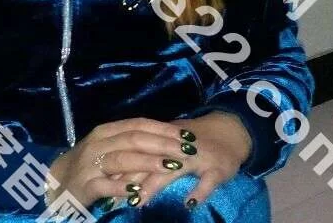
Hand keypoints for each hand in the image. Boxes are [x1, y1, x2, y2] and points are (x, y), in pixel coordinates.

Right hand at [46, 117, 187, 207]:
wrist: (59, 183)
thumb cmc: (91, 165)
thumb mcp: (109, 149)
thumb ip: (132, 143)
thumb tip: (166, 138)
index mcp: (106, 131)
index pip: (137, 124)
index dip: (162, 128)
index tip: (185, 135)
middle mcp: (98, 143)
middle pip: (133, 139)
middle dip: (162, 144)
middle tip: (186, 150)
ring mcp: (91, 163)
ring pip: (122, 159)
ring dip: (147, 162)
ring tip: (170, 166)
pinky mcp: (85, 185)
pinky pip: (105, 185)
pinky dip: (122, 187)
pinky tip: (137, 192)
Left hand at [112, 111, 252, 209]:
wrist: (229, 130)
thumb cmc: (194, 140)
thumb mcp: (170, 144)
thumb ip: (147, 157)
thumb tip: (120, 171)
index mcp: (163, 139)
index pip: (138, 150)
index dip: (120, 165)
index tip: (103, 179)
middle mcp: (177, 146)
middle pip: (150, 161)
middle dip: (131, 178)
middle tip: (113, 194)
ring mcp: (198, 156)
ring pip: (173, 169)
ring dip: (155, 184)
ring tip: (139, 201)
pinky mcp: (218, 167)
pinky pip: (208, 181)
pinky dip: (199, 191)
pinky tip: (189, 203)